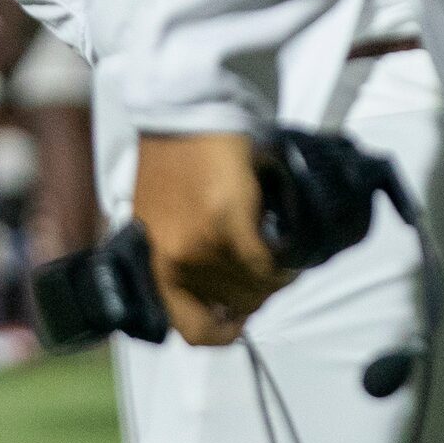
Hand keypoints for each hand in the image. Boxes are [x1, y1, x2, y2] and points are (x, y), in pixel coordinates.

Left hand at [131, 131, 290, 345]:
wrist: (179, 111)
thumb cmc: (173, 157)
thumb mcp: (163, 218)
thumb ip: (185, 254)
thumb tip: (225, 286)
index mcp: (154, 264)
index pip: (192, 330)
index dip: (223, 331)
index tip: (241, 319)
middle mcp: (174, 263)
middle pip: (236, 305)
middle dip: (258, 291)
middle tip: (269, 266)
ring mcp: (200, 246)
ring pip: (256, 288)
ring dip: (274, 276)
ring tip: (281, 254)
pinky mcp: (228, 223)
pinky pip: (268, 265)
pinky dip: (284, 263)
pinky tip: (289, 251)